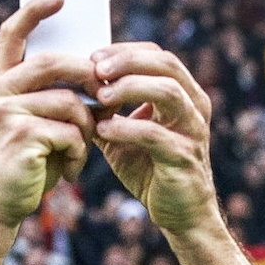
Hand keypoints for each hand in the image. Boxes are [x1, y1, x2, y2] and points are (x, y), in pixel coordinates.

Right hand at [0, 0, 98, 229]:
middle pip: (55, 62)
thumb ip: (53, 100)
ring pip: (70, 103)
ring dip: (87, 131)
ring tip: (80, 154)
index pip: (12, 35)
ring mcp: (6, 112)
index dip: (34, 11)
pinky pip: (71, 133)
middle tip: (107, 96)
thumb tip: (98, 80)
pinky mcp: (21, 135)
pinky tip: (72, 173)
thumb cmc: (23, 169)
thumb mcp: (33, 128)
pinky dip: (80, 154)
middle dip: (90, 76)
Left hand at [92, 43, 216, 234]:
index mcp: (183, 95)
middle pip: (165, 64)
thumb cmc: (151, 170)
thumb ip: (104, 113)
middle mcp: (194, 106)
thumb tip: (70, 91)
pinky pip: (156, 135)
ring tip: (100, 96)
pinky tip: (104, 130)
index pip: (157, 55)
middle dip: (127, 61)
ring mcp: (193, 130)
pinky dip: (127, 128)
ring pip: (168, 92)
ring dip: (130, 88)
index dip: (125, 51)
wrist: (179, 213)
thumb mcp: (123, 136)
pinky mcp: (184, 157)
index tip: (92, 57)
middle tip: (95, 68)